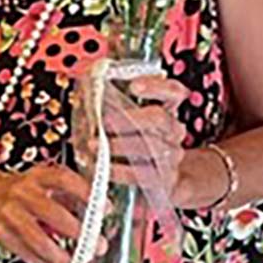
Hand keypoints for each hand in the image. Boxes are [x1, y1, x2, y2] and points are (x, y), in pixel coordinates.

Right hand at [0, 162, 101, 262]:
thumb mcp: (42, 184)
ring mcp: (10, 214)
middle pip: (53, 213)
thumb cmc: (21, 192)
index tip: (106, 208)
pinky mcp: (2, 234)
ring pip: (39, 241)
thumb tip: (100, 217)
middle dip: (79, 233)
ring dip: (63, 260)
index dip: (86, 193)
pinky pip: (29, 256)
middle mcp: (22, 193)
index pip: (63, 179)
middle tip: (98, 246)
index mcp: (37, 177)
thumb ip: (68, 196)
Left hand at [90, 76, 188, 200]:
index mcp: (169, 109)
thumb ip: (116, 99)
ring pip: (152, 147)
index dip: (156, 86)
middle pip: (160, 118)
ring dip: (121, 145)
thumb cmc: (138, 140)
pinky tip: (106, 167)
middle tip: (105, 120)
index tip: (134, 86)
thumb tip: (88, 82)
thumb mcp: (130, 117)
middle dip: (131, 118)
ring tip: (95, 144)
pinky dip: (122, 170)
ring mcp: (171, 156)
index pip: (173, 91)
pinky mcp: (163, 180)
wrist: (165, 178)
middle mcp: (174, 131)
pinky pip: (144, 174)